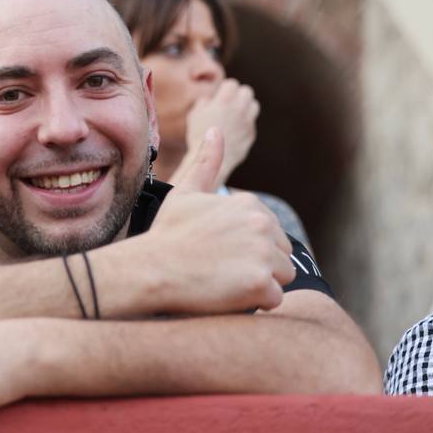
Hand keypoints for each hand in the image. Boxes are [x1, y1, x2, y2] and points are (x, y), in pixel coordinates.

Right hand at [145, 128, 294, 313]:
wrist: (150, 268)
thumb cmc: (167, 234)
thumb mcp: (186, 193)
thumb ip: (208, 162)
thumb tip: (217, 129)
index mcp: (250, 205)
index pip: (271, 234)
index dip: (246, 247)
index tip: (219, 250)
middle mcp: (262, 226)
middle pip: (282, 256)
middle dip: (258, 266)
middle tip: (220, 268)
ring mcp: (263, 255)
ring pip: (281, 277)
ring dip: (258, 285)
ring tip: (224, 281)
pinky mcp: (261, 284)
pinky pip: (273, 300)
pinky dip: (254, 302)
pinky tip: (226, 294)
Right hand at [183, 79, 258, 186]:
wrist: (211, 158)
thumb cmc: (199, 135)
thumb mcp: (194, 115)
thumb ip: (203, 102)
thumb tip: (209, 99)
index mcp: (225, 101)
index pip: (232, 84)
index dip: (225, 88)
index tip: (220, 94)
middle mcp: (239, 109)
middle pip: (247, 91)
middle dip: (238, 94)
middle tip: (229, 102)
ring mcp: (247, 121)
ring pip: (254, 105)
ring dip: (245, 106)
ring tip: (235, 113)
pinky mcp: (251, 133)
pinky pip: (251, 122)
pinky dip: (245, 122)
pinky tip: (234, 129)